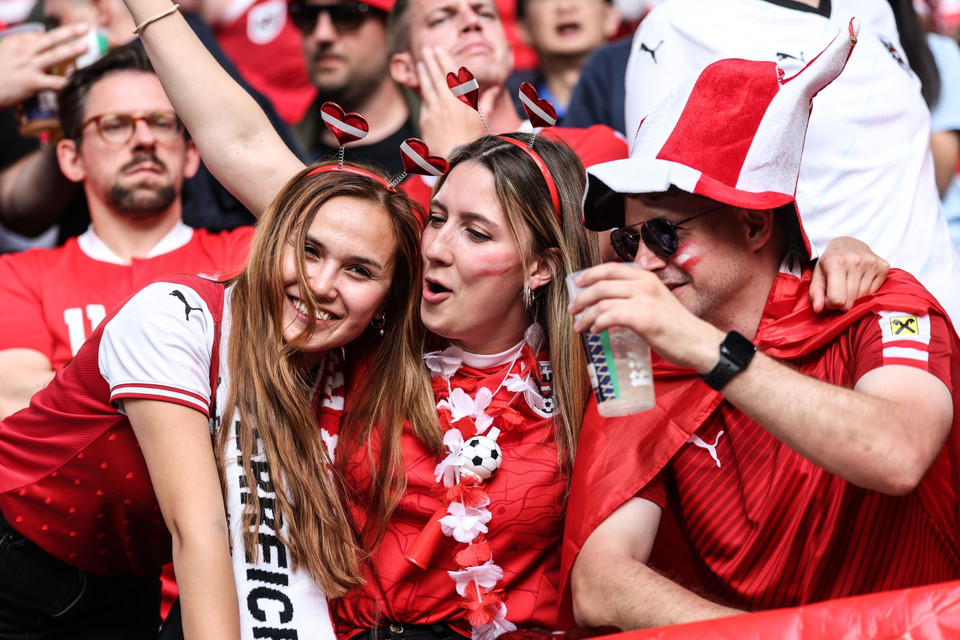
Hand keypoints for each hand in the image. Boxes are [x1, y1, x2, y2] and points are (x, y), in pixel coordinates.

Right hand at [0, 23, 89, 108]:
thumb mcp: (6, 51)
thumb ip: (23, 45)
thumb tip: (39, 38)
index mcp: (18, 43)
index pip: (42, 36)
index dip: (61, 34)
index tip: (76, 31)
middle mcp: (25, 52)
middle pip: (50, 40)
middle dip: (69, 32)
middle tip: (85, 28)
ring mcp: (29, 66)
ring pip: (54, 56)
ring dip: (71, 50)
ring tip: (86, 46)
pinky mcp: (31, 82)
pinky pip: (52, 82)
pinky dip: (64, 82)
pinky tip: (75, 81)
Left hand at [416, 46, 496, 157]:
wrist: (459, 156)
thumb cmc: (473, 138)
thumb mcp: (483, 118)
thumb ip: (488, 100)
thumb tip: (495, 88)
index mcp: (465, 99)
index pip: (452, 74)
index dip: (444, 60)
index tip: (439, 50)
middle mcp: (450, 101)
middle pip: (439, 76)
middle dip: (432, 61)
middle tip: (427, 50)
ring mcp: (437, 109)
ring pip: (429, 86)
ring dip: (424, 72)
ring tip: (421, 63)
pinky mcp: (427, 118)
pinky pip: (425, 101)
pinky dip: (422, 89)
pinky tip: (420, 82)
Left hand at [567, 263, 723, 372]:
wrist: (697, 343)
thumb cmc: (676, 327)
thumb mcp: (657, 301)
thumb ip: (636, 297)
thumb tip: (609, 304)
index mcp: (647, 277)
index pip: (611, 268)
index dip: (590, 274)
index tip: (577, 283)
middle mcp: (645, 284)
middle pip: (601, 284)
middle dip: (582, 297)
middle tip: (573, 309)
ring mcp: (644, 300)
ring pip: (602, 301)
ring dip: (585, 314)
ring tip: (579, 325)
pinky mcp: (642, 318)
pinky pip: (609, 316)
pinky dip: (597, 323)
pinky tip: (594, 331)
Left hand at [809, 236, 888, 312]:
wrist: (848, 244)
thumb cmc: (830, 262)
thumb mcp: (817, 275)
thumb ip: (815, 293)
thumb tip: (818, 309)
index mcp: (835, 262)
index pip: (836, 299)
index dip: (831, 303)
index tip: (829, 296)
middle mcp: (855, 261)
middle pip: (850, 301)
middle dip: (843, 303)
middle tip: (839, 292)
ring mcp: (871, 263)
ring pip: (863, 298)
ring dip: (855, 298)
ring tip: (849, 286)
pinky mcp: (884, 266)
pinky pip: (874, 292)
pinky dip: (866, 293)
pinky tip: (860, 282)